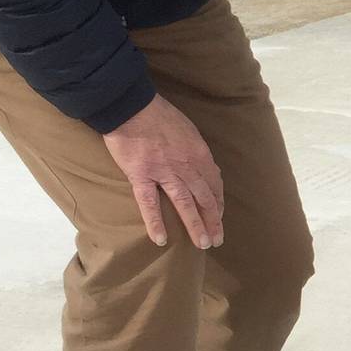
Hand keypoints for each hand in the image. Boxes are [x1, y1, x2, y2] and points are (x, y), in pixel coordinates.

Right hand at [104, 94, 221, 248]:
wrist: (131, 106)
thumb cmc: (159, 114)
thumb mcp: (188, 129)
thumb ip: (195, 150)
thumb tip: (204, 166)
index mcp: (199, 154)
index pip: (214, 184)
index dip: (218, 202)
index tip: (219, 216)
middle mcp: (186, 166)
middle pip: (205, 198)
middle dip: (213, 221)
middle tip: (217, 239)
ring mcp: (164, 172)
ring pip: (185, 204)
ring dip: (196, 226)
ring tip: (202, 244)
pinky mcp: (141, 176)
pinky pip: (150, 204)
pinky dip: (156, 223)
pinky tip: (161, 239)